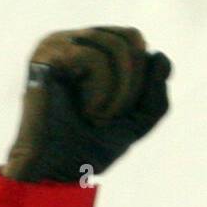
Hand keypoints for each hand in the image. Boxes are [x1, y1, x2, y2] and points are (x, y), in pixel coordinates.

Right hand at [2, 26, 171, 182]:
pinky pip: (94, 59)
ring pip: (115, 47)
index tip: (124, 109)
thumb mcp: (138, 122)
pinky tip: (86, 111)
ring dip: (119, 92)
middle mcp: (73, 39)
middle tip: (113, 114)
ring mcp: (57, 44)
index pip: (133, 37)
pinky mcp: (46, 56)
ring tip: (98, 115)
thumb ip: (156, 93)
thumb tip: (160, 56)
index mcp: (91, 49)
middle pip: (129, 37)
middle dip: (134, 84)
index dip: (143, 75)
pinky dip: (101, 92)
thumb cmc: (91, 146)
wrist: (57, 169)